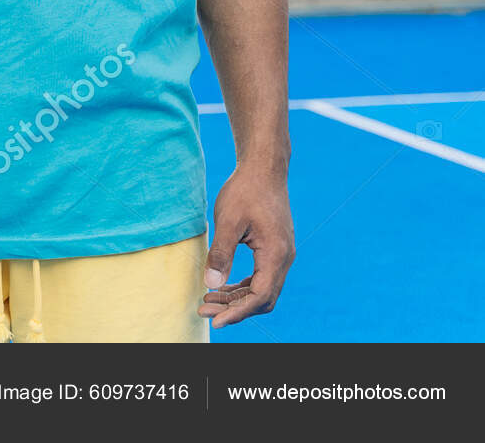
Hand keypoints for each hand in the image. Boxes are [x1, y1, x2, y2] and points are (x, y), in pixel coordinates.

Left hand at [198, 162, 294, 327]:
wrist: (263, 166)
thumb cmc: (245, 189)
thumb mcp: (228, 220)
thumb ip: (221, 254)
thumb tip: (211, 285)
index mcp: (276, 254)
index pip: (259, 296)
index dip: (237, 312)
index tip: (215, 321)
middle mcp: (284, 258)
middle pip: (262, 298)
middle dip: (234, 308)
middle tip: (204, 309)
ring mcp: (282, 254)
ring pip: (262, 289)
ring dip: (237, 298)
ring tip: (209, 298)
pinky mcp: (276, 248)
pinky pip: (262, 276)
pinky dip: (243, 285)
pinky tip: (224, 285)